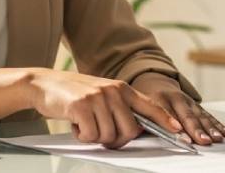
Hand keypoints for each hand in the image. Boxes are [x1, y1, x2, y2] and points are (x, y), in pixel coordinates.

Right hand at [27, 69, 180, 148]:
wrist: (45, 84)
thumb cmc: (75, 94)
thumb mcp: (103, 95)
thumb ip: (121, 107)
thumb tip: (138, 129)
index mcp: (122, 89)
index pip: (150, 106)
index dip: (165, 121)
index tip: (179, 132)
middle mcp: (114, 91)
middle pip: (130, 131)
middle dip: (116, 140)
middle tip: (100, 134)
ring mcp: (98, 97)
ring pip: (109, 136)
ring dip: (95, 137)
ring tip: (84, 123)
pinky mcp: (81, 106)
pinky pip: (91, 135)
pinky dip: (82, 136)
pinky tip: (75, 124)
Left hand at [132, 72, 224, 145]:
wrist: (154, 82)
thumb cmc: (146, 102)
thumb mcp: (141, 108)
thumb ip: (148, 122)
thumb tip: (153, 137)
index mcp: (157, 98)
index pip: (167, 115)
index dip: (176, 128)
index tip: (184, 139)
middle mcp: (175, 98)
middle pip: (187, 115)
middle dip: (196, 129)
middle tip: (204, 140)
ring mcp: (187, 100)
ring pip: (200, 115)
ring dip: (210, 128)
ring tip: (218, 138)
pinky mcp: (195, 104)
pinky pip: (207, 114)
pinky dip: (217, 123)